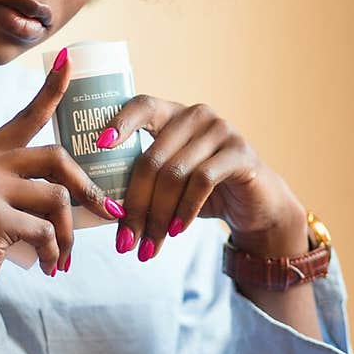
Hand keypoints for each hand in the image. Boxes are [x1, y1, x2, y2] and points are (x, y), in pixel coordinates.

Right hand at [0, 52, 119, 320]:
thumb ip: (15, 190)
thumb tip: (69, 194)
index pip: (24, 118)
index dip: (51, 90)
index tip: (70, 61)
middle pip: (56, 157)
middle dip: (86, 187)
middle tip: (105, 211)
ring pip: (57, 198)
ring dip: (69, 233)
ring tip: (62, 258)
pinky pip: (46, 230)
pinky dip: (53, 252)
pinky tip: (46, 268)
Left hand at [96, 97, 306, 260]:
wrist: (255, 205)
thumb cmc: (202, 192)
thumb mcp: (168, 182)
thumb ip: (140, 183)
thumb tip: (100, 209)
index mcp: (172, 114)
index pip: (141, 106)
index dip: (119, 123)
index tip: (97, 146)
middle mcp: (195, 116)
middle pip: (151, 159)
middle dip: (135, 206)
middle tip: (124, 241)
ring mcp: (221, 131)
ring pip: (174, 175)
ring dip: (157, 217)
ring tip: (148, 247)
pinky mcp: (240, 153)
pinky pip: (202, 182)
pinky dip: (184, 211)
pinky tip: (175, 232)